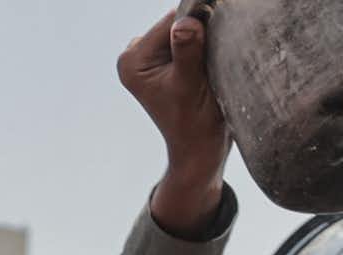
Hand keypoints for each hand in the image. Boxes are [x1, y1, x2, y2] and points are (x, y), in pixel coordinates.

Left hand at [119, 6, 229, 237]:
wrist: (198, 146)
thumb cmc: (193, 122)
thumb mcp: (190, 85)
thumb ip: (186, 52)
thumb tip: (185, 24)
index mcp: (132, 61)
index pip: (173, 19)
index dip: (199, 26)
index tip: (210, 48)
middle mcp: (135, 55)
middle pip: (178, 20)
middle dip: (200, 33)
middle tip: (208, 62)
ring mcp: (150, 56)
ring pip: (188, 26)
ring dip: (204, 40)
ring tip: (205, 69)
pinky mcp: (165, 59)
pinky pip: (191, 36)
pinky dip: (204, 45)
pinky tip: (205, 67)